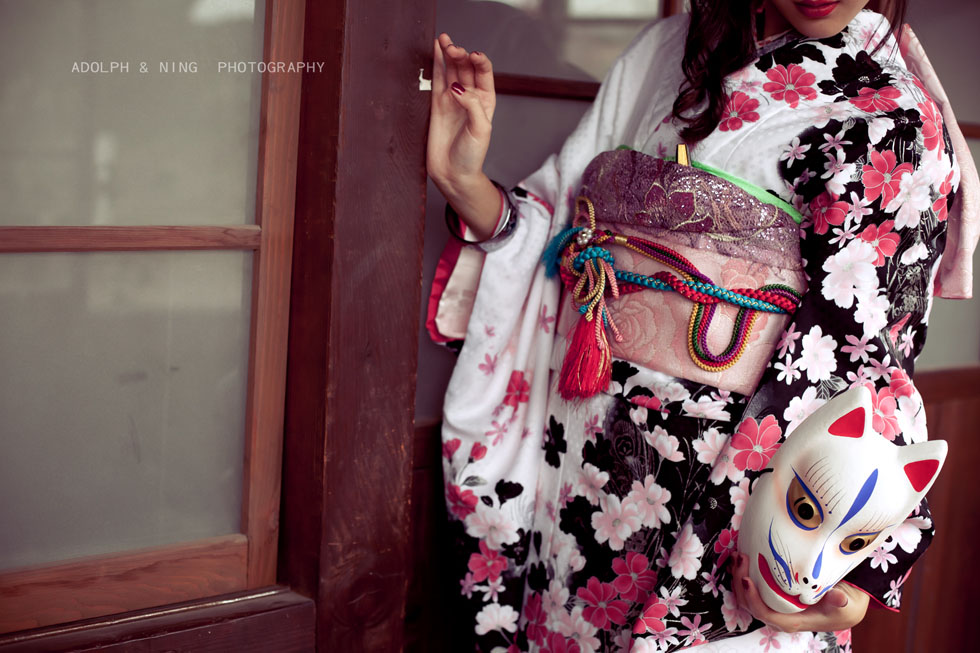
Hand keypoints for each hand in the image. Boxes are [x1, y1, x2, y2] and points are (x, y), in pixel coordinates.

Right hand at [426, 34, 501, 237]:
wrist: (454, 173)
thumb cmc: (471, 155)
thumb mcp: (480, 130)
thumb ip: (471, 106)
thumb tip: (456, 87)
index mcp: (485, 101)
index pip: (484, 73)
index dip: (479, 61)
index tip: (473, 56)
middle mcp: (469, 97)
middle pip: (466, 68)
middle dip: (461, 55)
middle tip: (453, 49)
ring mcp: (452, 100)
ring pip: (451, 70)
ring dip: (448, 54)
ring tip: (444, 40)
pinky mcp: (436, 105)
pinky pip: (436, 80)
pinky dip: (435, 64)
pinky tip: (434, 49)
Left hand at [730, 552, 868, 632]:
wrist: (845, 604)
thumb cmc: (844, 606)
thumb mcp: (847, 604)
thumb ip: (840, 601)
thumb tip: (838, 598)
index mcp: (793, 621)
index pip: (766, 614)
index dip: (753, 599)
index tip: (746, 580)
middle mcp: (780, 616)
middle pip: (751, 604)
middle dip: (740, 582)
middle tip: (741, 558)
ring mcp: (774, 606)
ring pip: (747, 596)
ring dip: (738, 576)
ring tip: (739, 555)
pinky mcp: (773, 596)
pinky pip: (752, 588)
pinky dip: (744, 573)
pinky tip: (742, 557)